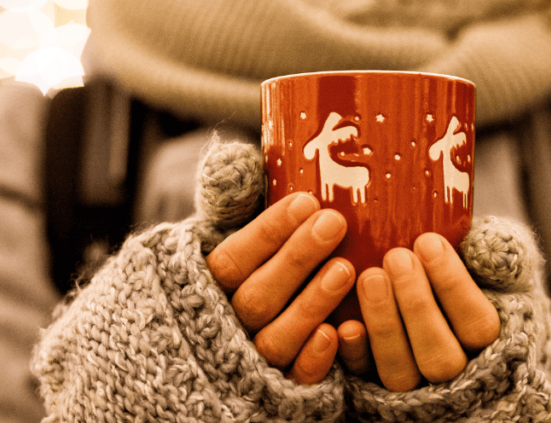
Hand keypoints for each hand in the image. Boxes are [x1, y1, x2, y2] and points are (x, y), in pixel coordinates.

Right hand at [205, 192, 355, 384]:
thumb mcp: (221, 234)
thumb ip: (229, 201)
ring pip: (275, 340)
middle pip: (255, 298)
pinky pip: (292, 383)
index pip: (230, 260)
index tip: (306, 202)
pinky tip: (337, 333)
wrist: (211, 347)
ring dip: (310, 304)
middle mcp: (220, 327)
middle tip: (334, 223)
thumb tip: (236, 160)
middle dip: (296, 259)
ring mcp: (247, 363)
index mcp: (203, 286)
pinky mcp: (275, 391)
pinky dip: (312, 361)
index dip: (268, 232)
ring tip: (346, 268)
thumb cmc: (233, 274)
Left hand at [337, 233, 500, 390]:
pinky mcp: (376, 389)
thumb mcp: (498, 273)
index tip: (428, 242)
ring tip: (370, 276)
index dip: (453, 285)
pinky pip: (365, 381)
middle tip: (396, 256)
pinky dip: (355, 354)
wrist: (441, 319)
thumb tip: (482, 241)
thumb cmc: (474, 287)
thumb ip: (498, 259)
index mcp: (491, 346)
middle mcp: (457, 377)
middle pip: (440, 357)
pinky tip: (346, 324)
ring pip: (400, 373)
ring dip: (384, 325)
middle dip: (417, 305)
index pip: (477, 324)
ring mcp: (416, 389)